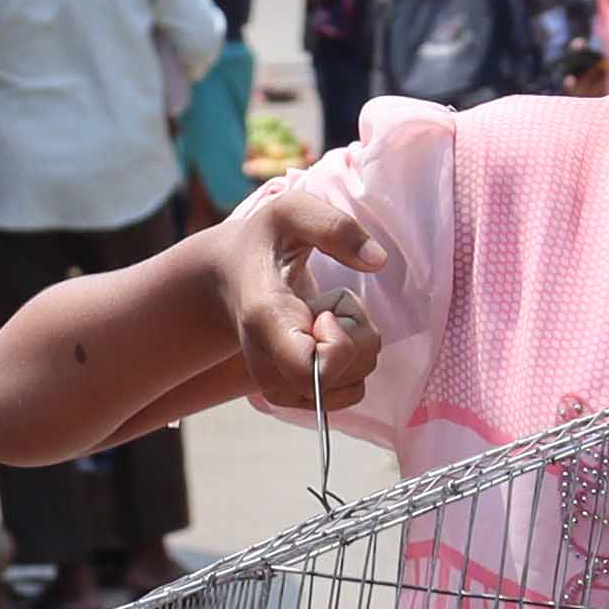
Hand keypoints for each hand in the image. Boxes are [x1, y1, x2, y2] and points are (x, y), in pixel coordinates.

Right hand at [223, 175, 385, 417]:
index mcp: (265, 320)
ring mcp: (281, 387)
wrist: (231, 276)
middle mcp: (268, 366)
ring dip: (356, 344)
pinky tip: (328, 336)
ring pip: (355, 384)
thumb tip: (377, 259)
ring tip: (324, 314)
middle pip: (343, 376)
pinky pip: (352, 390)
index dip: (339, 345)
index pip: (311, 372)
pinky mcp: (298, 395)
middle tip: (329, 302)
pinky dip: (354, 362)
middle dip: (356, 333)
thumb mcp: (292, 213)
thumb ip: (334, 226)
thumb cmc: (265, 241)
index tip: (327, 311)